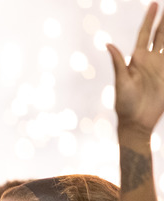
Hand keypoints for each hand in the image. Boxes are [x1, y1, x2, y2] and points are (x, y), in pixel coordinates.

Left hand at [108, 2, 163, 134]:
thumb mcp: (121, 82)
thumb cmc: (124, 104)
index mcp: (137, 59)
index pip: (144, 34)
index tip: (155, 4)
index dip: (150, 19)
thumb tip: (108, 44)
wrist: (136, 122)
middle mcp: (150, 60)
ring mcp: (161, 68)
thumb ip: (118, 63)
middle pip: (160, 35)